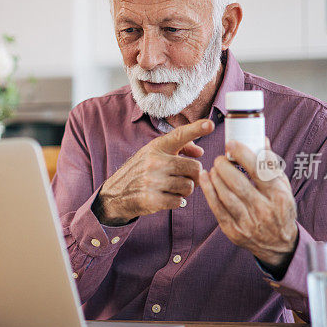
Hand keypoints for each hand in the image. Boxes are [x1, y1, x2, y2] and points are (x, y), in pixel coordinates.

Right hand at [94, 119, 214, 225]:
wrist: (115, 194)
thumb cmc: (141, 171)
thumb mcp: (154, 153)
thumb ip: (179, 148)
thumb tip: (200, 152)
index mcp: (157, 147)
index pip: (180, 135)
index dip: (197, 129)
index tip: (210, 124)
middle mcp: (154, 161)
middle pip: (194, 168)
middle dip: (194, 176)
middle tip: (185, 178)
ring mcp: (152, 181)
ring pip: (189, 187)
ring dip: (185, 190)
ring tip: (173, 188)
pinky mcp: (151, 200)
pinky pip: (179, 201)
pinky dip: (176, 201)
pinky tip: (166, 197)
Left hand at [198, 138, 297, 267]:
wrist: (279, 245)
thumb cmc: (280, 209)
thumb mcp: (283, 187)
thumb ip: (271, 164)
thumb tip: (261, 138)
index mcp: (278, 195)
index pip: (259, 171)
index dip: (243, 154)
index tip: (231, 144)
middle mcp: (263, 210)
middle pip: (238, 183)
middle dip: (224, 166)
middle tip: (220, 158)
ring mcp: (248, 223)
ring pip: (225, 195)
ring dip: (215, 178)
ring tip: (213, 168)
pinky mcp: (234, 231)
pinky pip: (217, 209)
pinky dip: (208, 191)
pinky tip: (205, 179)